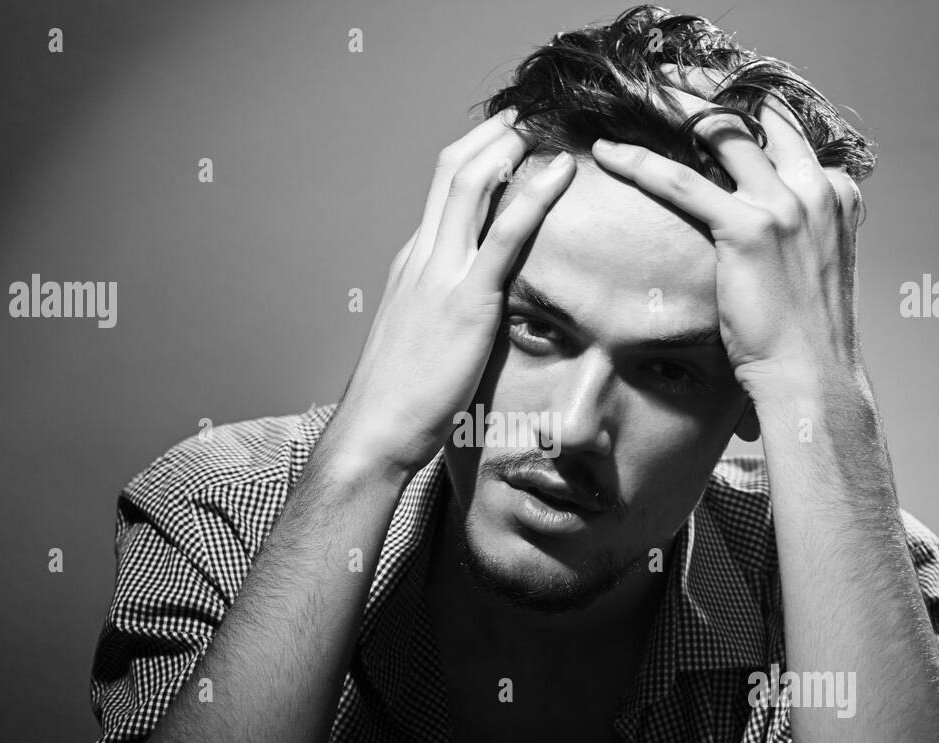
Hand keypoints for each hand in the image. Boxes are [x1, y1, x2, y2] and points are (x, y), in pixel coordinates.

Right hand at [325, 109, 576, 478]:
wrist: (377, 429)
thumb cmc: (399, 396)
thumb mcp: (418, 337)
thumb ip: (441, 310)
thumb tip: (472, 307)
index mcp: (412, 265)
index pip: (440, 194)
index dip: (473, 158)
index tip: (502, 141)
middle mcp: (422, 257)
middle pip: (452, 172)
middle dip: (489, 136)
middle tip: (523, 116)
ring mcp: (442, 275)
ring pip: (472, 185)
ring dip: (509, 147)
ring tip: (542, 127)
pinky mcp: (467, 300)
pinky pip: (506, 233)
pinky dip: (536, 194)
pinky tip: (562, 172)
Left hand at [587, 71, 864, 400]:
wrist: (812, 375)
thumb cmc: (802, 336)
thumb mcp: (812, 268)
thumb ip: (796, 233)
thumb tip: (761, 231)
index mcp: (836, 194)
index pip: (787, 131)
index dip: (747, 109)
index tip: (710, 100)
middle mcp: (817, 189)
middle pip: (759, 114)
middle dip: (713, 88)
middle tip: (672, 78)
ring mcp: (786, 206)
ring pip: (721, 130)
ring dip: (675, 104)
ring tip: (641, 92)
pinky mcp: (749, 230)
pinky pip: (682, 183)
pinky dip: (641, 163)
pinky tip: (610, 155)